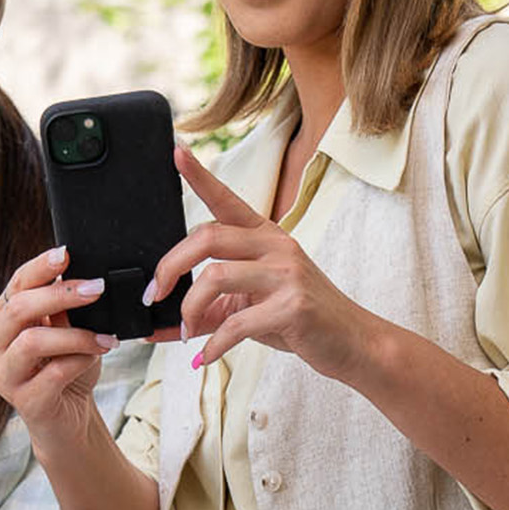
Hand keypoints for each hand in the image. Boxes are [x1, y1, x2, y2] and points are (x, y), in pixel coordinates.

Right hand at [0, 245, 116, 447]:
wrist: (69, 419)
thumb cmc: (68, 368)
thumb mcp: (68, 329)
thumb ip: (66, 307)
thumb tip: (83, 276)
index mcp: (5, 319)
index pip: (16, 284)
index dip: (39, 267)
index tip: (66, 253)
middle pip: (18, 309)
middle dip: (59, 294)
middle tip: (96, 288)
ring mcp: (5, 375)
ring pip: (32, 342)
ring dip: (75, 335)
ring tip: (105, 337)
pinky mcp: (24, 402)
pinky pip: (53, 374)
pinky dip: (80, 360)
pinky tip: (96, 356)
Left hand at [151, 145, 374, 378]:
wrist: (353, 343)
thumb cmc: (298, 319)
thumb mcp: (251, 305)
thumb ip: (209, 308)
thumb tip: (160, 328)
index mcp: (264, 236)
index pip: (226, 199)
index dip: (200, 176)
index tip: (176, 152)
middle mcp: (275, 245)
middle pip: (207, 237)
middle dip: (171, 266)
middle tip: (155, 295)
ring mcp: (287, 273)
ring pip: (216, 276)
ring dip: (190, 308)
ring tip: (187, 331)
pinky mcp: (293, 306)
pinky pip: (237, 322)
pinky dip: (213, 344)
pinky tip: (204, 357)